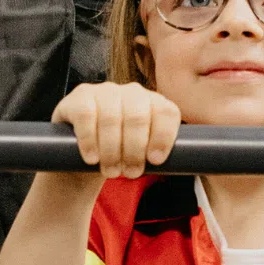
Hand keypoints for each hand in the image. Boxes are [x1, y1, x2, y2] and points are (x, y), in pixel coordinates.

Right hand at [54, 82, 179, 179]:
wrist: (81, 153)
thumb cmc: (118, 155)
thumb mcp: (143, 153)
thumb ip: (161, 155)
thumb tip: (184, 167)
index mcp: (153, 103)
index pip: (166, 112)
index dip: (163, 136)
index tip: (155, 161)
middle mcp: (132, 92)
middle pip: (138, 117)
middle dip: (134, 150)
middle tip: (130, 173)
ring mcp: (104, 91)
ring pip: (112, 117)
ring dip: (111, 150)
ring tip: (110, 171)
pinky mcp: (79, 96)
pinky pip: (86, 115)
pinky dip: (90, 140)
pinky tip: (92, 157)